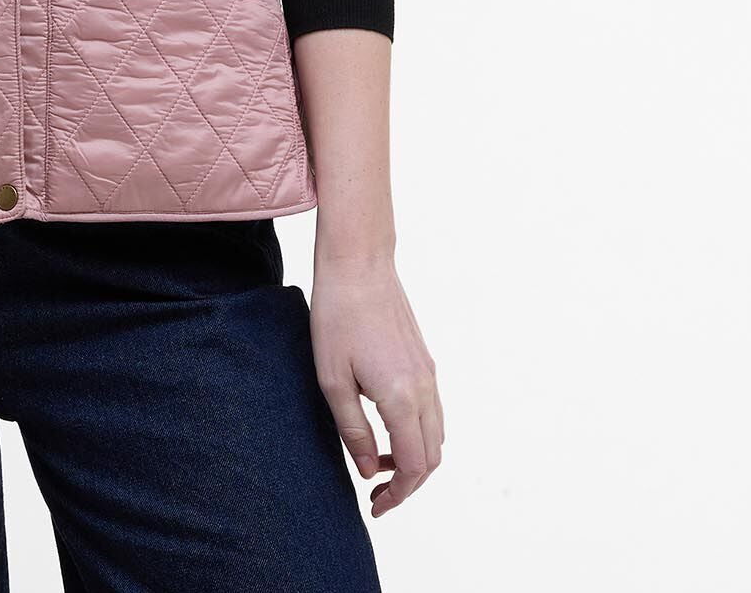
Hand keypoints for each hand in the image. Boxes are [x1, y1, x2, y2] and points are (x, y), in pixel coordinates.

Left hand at [308, 258, 443, 517]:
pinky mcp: (424, 360)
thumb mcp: (332, 379)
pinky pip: (433, 411)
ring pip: (436, 435)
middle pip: (432, 457)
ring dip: (415, 459)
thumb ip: (353, 430)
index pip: (414, 466)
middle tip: (376, 492)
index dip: (398, 495)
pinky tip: (387, 428)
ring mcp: (428, 373)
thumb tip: (371, 471)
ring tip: (379, 461)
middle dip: (409, 484)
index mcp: (401, 398)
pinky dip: (418, 433)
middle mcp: (424, 389)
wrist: (358, 264)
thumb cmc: (337, 316)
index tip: (375, 506)